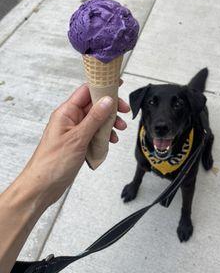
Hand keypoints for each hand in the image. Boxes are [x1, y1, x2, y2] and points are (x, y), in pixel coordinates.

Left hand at [21, 83, 129, 208]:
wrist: (42, 187)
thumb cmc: (52, 163)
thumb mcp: (78, 138)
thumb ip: (94, 118)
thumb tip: (107, 100)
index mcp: (66, 112)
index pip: (86, 91)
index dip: (102, 86)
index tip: (118, 84)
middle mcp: (70, 119)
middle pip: (94, 105)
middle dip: (110, 107)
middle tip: (124, 111)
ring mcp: (74, 131)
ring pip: (96, 119)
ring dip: (109, 122)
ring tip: (120, 129)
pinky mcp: (78, 142)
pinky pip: (94, 133)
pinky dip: (104, 135)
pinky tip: (110, 140)